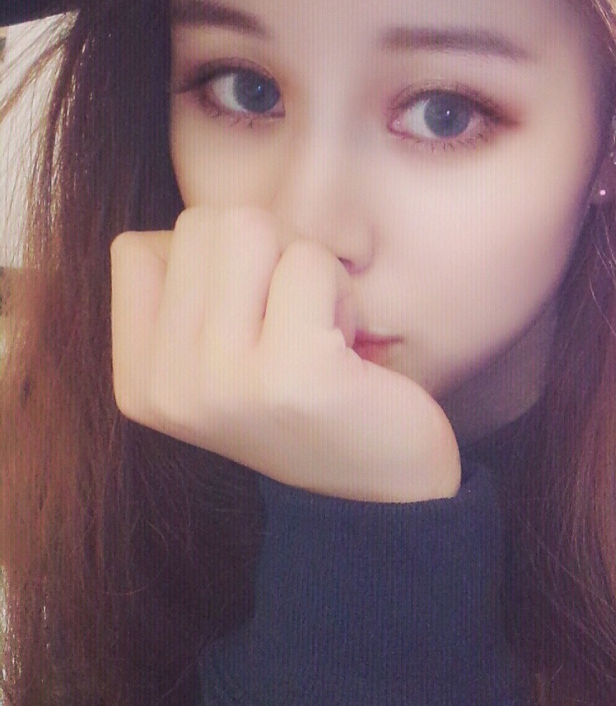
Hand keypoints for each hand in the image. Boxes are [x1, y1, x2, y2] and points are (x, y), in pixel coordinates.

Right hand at [110, 206, 460, 501]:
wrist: (387, 486)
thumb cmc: (310, 400)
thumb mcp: (221, 359)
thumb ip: (190, 294)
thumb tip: (202, 219)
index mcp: (139, 383)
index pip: (138, 250)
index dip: (212, 261)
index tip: (252, 314)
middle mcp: (168, 387)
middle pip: (202, 225)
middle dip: (265, 253)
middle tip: (297, 318)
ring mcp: (224, 383)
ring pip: (252, 228)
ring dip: (305, 265)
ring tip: (321, 328)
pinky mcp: (294, 373)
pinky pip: (310, 262)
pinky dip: (340, 290)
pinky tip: (348, 345)